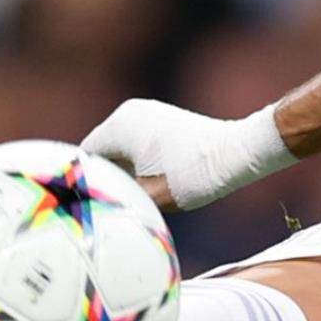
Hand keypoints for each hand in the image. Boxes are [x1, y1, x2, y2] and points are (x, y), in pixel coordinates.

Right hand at [81, 100, 295, 212]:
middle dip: (102, 177)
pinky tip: (145, 185)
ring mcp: (147, 113)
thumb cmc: (194, 175)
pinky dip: (136, 163)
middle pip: (100, 152)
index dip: (82, 183)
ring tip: (126, 198)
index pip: (84, 158)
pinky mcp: (162, 120)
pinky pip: (136, 144)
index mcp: (119, 126)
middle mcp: (128, 113)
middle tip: (104, 206)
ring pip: (119, 149)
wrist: (238, 153)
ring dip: (121, 171)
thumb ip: (115, 199)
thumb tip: (94, 207)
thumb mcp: (148, 196)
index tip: (84, 206)